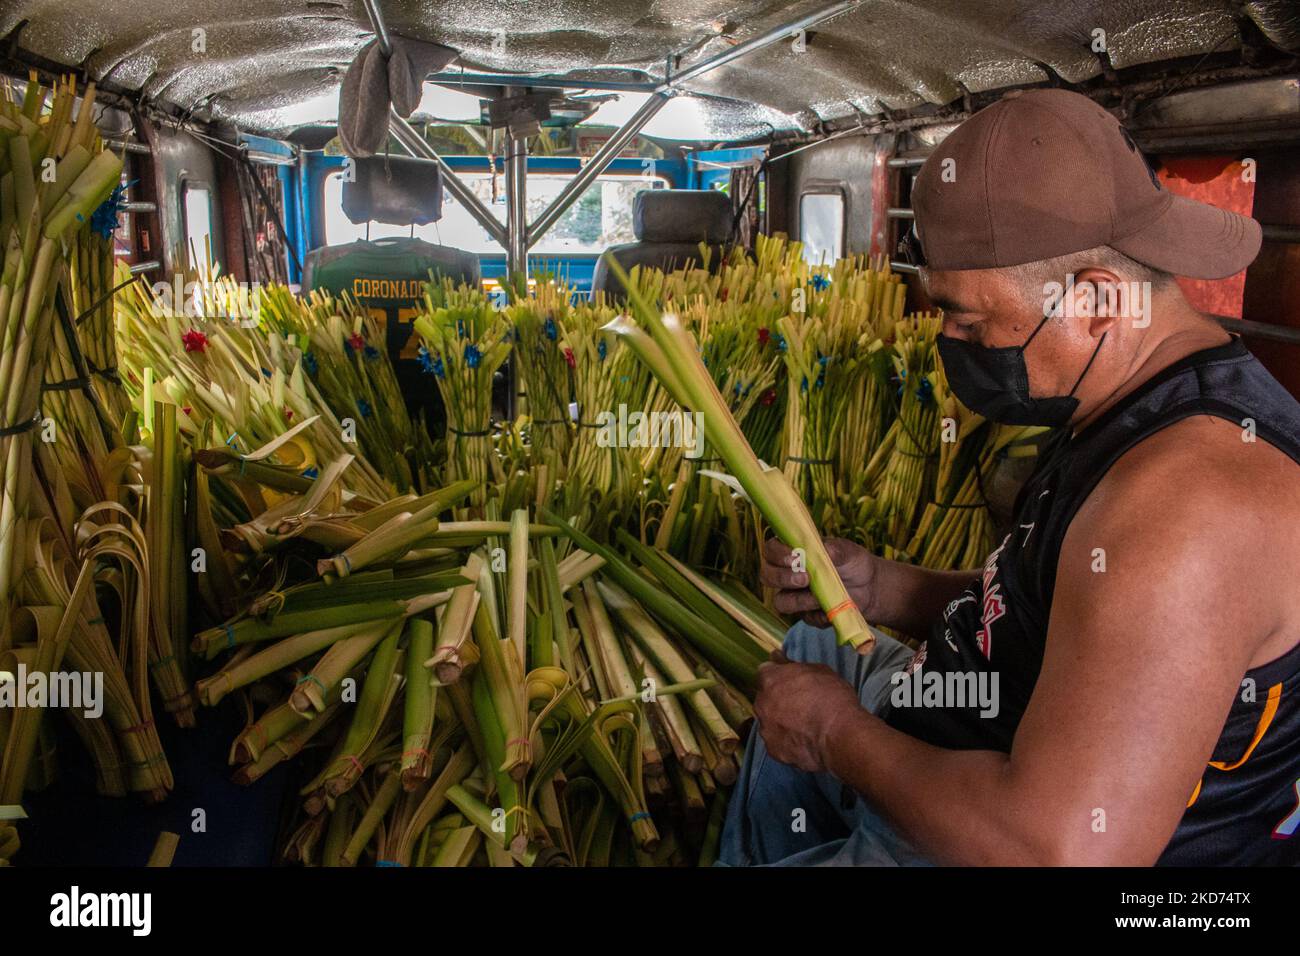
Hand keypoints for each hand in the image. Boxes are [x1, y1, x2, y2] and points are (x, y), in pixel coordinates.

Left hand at [753, 650, 862, 772]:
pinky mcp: (773, 750)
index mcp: (769, 679)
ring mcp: (765, 728)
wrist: (839, 735)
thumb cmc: (832, 697)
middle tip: (800, 703)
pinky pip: (777, 742)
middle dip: (777, 699)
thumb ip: (793, 665)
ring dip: (780, 721)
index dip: (778, 675)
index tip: (789, 678)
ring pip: (769, 721)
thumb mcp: (818, 670)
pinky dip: (787, 741)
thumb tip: (779, 658)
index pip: (765, 671)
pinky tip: (804, 740)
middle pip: (765, 698)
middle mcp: (761, 703)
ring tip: (803, 725)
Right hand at [760, 536, 875, 626]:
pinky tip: (833, 608)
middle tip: (806, 578)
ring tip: (820, 597)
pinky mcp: (807, 615)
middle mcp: (787, 574)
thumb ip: (835, 550)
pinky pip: (806, 618)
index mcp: (792, 552)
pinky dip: (819, 614)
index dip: (777, 554)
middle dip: (782, 578)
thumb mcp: (848, 551)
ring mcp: (795, 596)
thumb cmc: (853, 562)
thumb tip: (825, 550)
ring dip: (798, 600)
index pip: (771, 550)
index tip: (795, 557)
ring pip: (780, 602)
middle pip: (767, 576)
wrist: (870, 587)